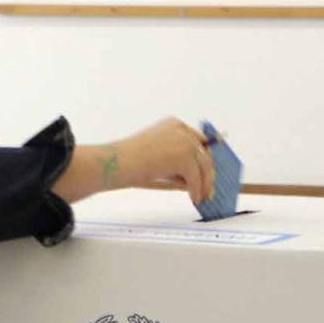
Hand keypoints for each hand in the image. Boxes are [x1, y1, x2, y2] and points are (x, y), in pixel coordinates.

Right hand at [51, 118, 212, 205]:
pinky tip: (194, 197)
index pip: (196, 140)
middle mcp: (180, 129)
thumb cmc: (125, 163)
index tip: (207, 170)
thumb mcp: (155, 162)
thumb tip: (191, 182)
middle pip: (203, 152)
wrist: (116, 163)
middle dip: (207, 172)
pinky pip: (196, 176)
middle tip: (208, 186)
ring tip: (201, 196)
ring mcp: (184, 141)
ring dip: (204, 183)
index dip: (202, 156)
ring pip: (204, 164)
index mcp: (172, 125)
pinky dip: (196, 188)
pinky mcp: (184, 156)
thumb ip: (174, 168)